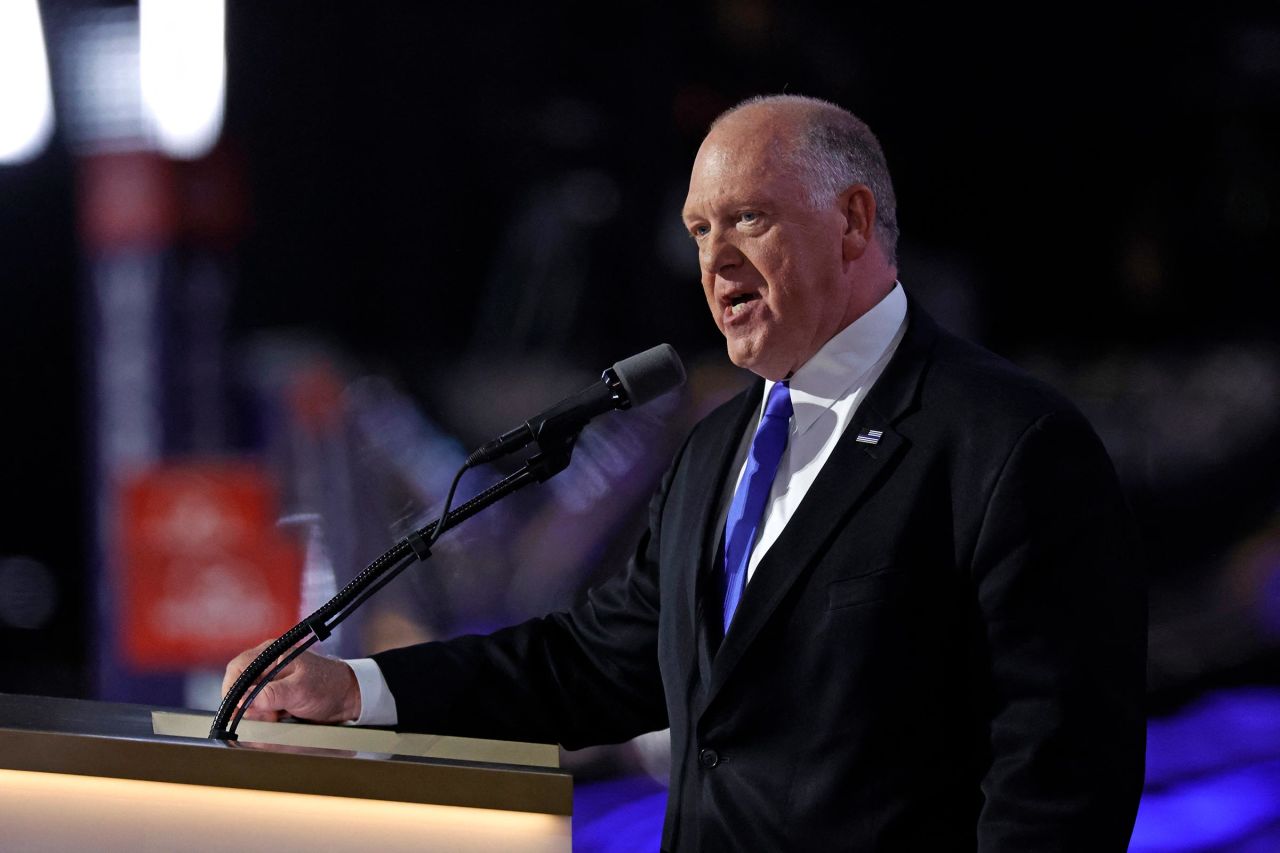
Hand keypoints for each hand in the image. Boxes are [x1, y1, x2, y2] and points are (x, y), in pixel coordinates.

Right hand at [221, 640, 361, 723]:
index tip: (237, 709)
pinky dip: (263, 715)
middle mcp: (267, 663)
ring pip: (246, 699)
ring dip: (257, 712)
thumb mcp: (301, 690)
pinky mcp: (272, 693)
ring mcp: (269, 679)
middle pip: (239, 686)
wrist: (345, 697)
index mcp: (272, 653)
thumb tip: (245, 699)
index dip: (232, 689)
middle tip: (267, 715)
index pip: (238, 667)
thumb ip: (273, 694)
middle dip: (248, 704)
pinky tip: (278, 716)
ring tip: (277, 715)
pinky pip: (257, 706)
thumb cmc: (328, 686)